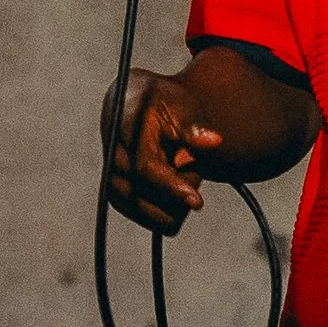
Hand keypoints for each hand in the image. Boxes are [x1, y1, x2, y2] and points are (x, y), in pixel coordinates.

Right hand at [102, 66, 225, 234]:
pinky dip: (172, 206)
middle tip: (190, 160)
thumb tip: (215, 141)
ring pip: (157, 217)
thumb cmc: (161, 104)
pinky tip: (173, 182)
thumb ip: (194, 126)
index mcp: (123, 129)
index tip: (197, 202)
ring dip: (178, 199)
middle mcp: (112, 159)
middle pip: (151, 199)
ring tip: (180, 168)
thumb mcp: (179, 105)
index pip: (145, 168)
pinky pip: (156, 222)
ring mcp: (112, 182)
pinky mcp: (119, 200)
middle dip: (182, 186)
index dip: (171, 186)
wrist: (133, 108)